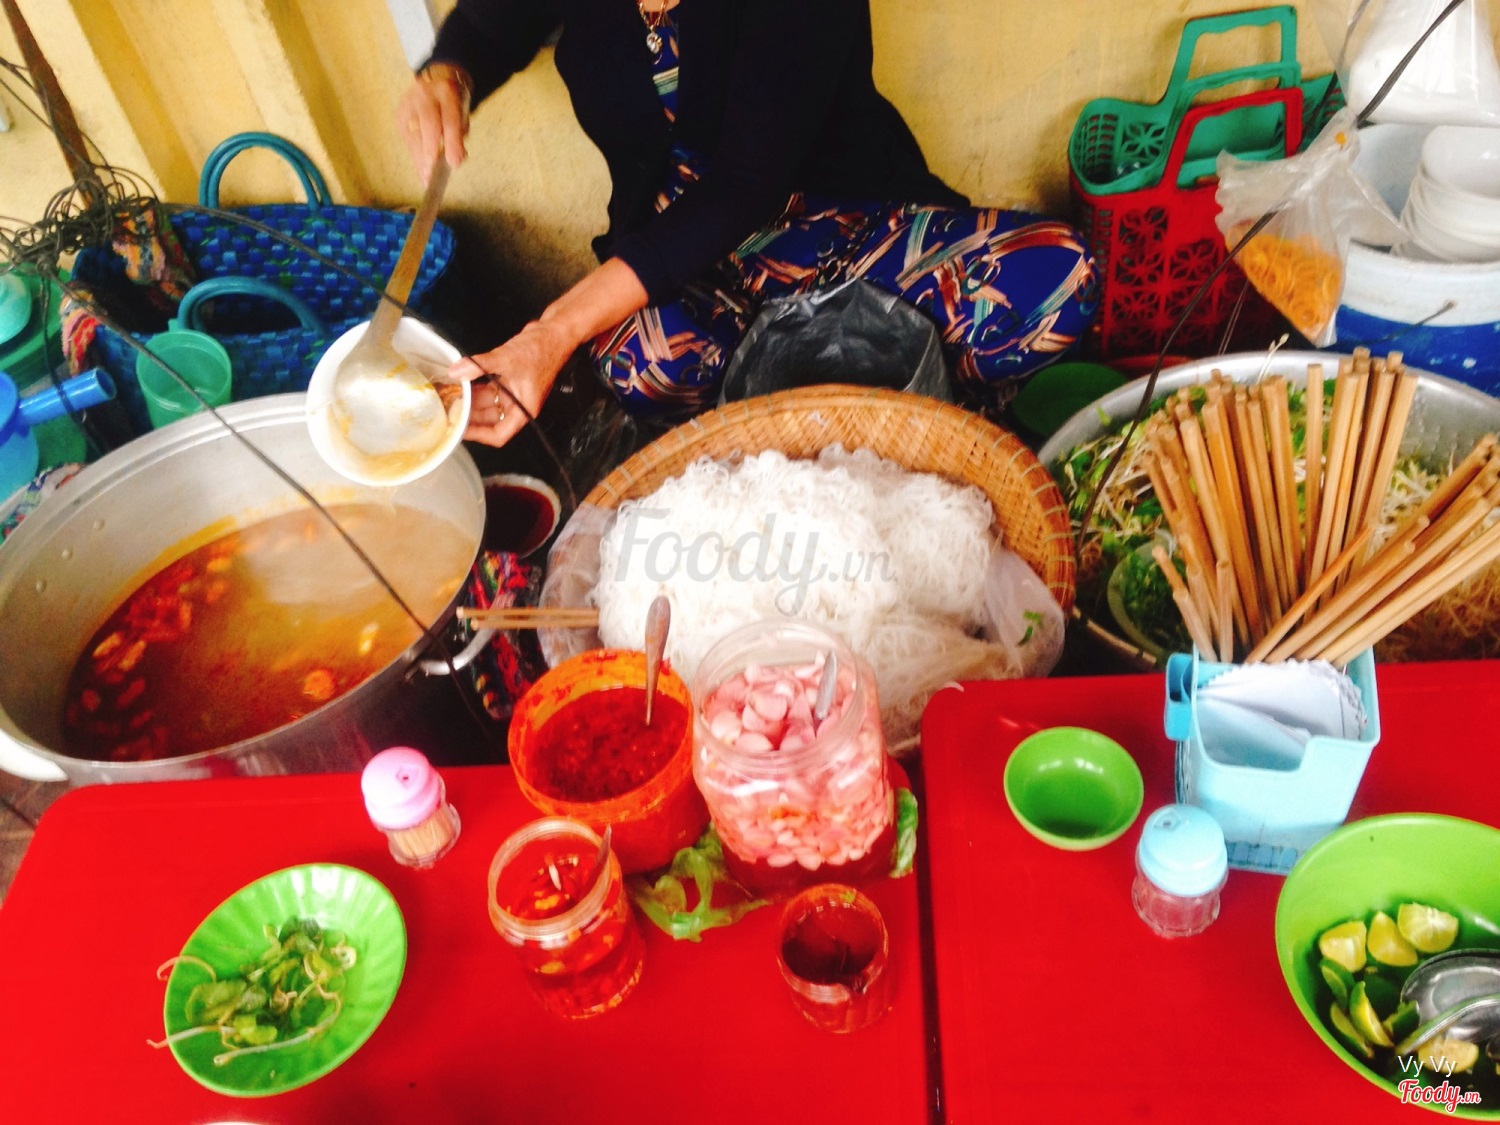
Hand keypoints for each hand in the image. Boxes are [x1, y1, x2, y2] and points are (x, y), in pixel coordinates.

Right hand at [397, 62, 471, 180]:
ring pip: (414, 134)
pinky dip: (415, 156)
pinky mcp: (399, 115)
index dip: (452, 142)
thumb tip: (454, 160)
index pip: (450, 118)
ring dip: (420, 159)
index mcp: (447, 91)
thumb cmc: (453, 101)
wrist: (436, 79)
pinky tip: (421, 171)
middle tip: (433, 174)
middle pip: (427, 124)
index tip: (454, 163)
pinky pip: (407, 139)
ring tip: (427, 179)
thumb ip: (459, 134)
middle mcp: (425, 94)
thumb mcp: (463, 112)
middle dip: (430, 151)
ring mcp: (408, 103)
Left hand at [453, 320, 573, 447]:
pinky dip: (476, 388)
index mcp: (523, 410)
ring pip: (487, 404)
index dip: (479, 434)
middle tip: (451, 411)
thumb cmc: (541, 351)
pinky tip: (461, 382)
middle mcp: (518, 405)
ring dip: (471, 401)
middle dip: (471, 416)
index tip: (461, 429)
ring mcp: (513, 393)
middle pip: (490, 420)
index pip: (499, 434)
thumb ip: (478, 366)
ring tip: (452, 397)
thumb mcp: (506, 359)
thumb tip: (457, 371)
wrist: (553, 333)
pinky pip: (489, 390)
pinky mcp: (509, 381)